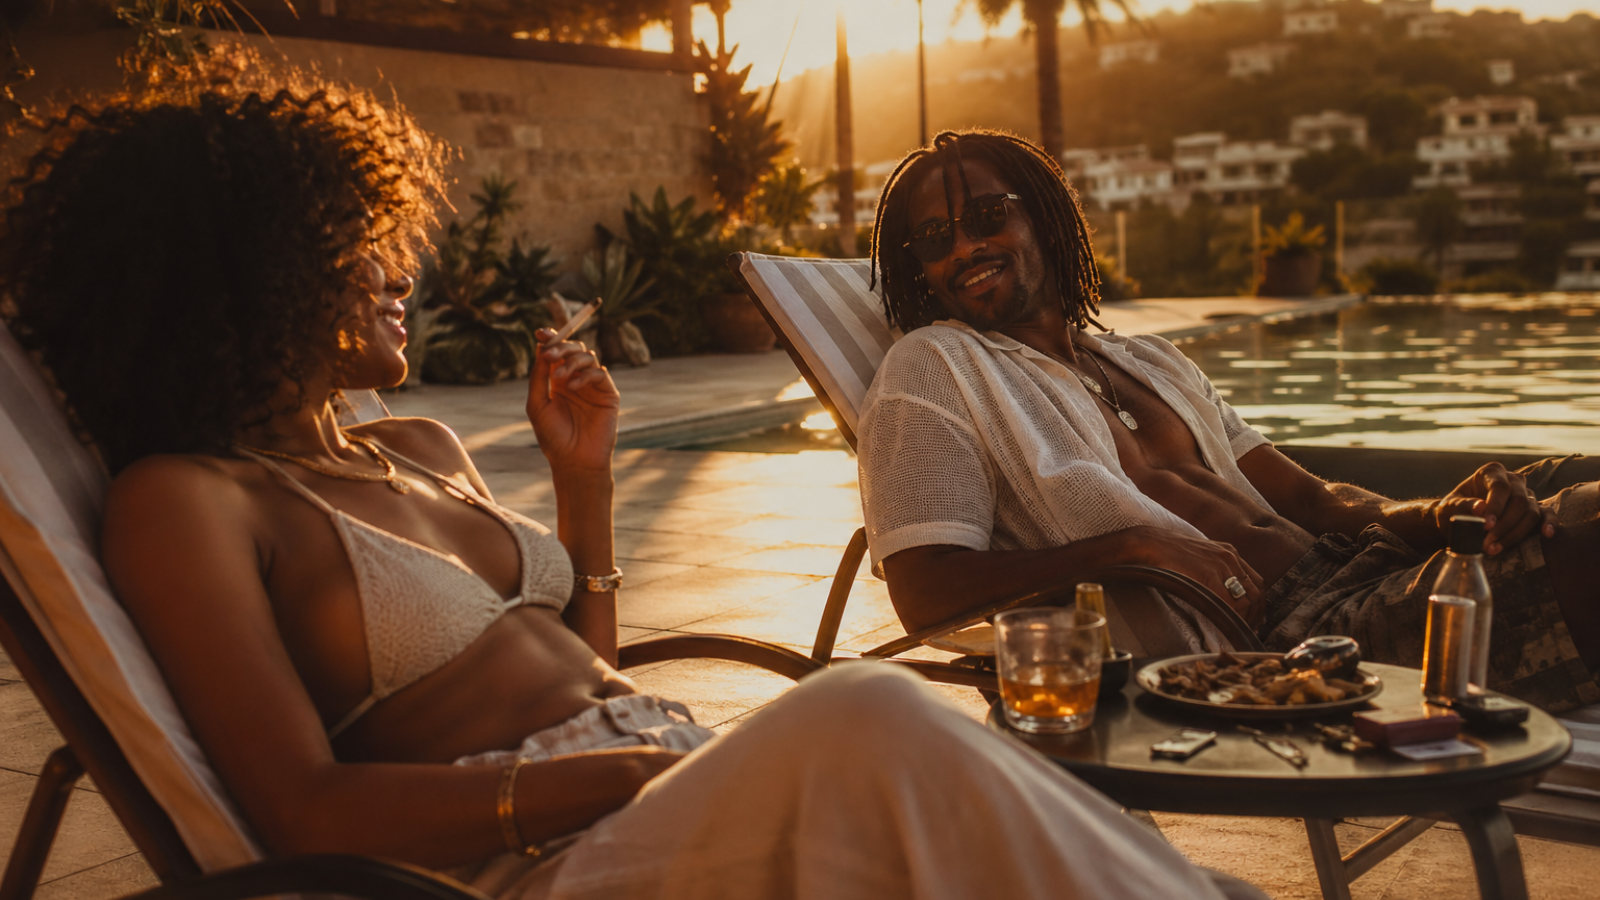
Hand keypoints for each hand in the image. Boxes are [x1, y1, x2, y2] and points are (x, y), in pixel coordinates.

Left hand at [527, 331, 619, 474]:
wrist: (574, 461)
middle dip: (561, 347)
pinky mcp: (609, 394)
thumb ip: (538, 376)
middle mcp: (576, 379)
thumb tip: (541, 349)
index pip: (556, 353)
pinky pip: (600, 373)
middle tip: (549, 354)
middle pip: (573, 349)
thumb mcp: (537, 404)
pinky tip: (574, 387)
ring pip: (588, 356)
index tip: (540, 333)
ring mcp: (593, 386)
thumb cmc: (553, 436)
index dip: (550, 339)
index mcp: (558, 381)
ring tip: (561, 377)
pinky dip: (586, 375)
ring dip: (572, 361)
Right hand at [1128, 527, 1265, 627]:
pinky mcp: (1209, 576)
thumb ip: (1215, 569)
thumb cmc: (1169, 552)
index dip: (1258, 602)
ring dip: (1243, 618)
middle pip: (1255, 592)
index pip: (1256, 581)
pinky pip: (1227, 602)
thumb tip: (1221, 591)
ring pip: (1245, 600)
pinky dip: (1230, 616)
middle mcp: (1230, 558)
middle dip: (1255, 614)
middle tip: (1249, 629)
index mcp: (1229, 552)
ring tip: (1236, 629)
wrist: (1151, 544)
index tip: (1254, 616)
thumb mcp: (1201, 555)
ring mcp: (1221, 567)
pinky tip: (1224, 623)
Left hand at [1433, 463, 1556, 554]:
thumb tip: (1481, 508)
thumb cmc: (1454, 510)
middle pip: (1518, 501)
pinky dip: (1549, 523)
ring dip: (1514, 534)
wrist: (1459, 520)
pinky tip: (1546, 534)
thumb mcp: (1448, 507)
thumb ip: (1461, 506)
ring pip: (1531, 512)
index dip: (1495, 506)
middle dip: (1503, 526)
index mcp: (1491, 472)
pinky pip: (1547, 514)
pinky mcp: (1535, 509)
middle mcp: (1513, 480)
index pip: (1500, 486)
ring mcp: (1526, 494)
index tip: (1485, 525)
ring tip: (1494, 549)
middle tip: (1486, 544)